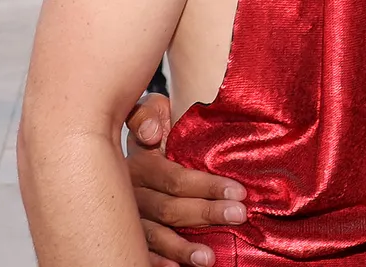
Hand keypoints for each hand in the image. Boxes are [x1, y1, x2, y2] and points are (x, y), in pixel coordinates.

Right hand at [126, 94, 246, 266]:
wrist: (126, 147)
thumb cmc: (152, 131)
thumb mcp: (150, 113)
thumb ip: (149, 113)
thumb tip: (151, 134)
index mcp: (139, 163)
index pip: (175, 178)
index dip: (207, 185)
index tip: (239, 191)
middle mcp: (130, 193)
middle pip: (169, 208)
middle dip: (206, 212)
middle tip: (239, 215)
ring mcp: (126, 218)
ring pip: (154, 235)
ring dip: (181, 247)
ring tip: (209, 257)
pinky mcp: (125, 234)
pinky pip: (139, 250)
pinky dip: (155, 261)